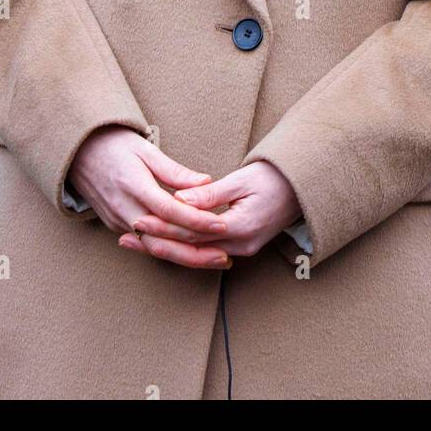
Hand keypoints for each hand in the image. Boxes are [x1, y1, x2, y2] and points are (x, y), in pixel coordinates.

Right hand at [68, 125, 232, 269]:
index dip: (196, 220)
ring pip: (154, 246)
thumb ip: (175, 172)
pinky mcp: (114, 225)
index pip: (170, 210)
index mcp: (134, 185)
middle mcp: (124, 209)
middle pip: (163, 239)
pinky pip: (144, 243)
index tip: (221, 224)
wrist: (78, 151)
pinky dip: (167, 249)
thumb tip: (206, 182)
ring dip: (184, 256)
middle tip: (224, 256)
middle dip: (195, 251)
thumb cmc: (115, 144)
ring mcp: (117, 220)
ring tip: (212, 259)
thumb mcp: (147, 150)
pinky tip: (188, 254)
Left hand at [122, 161, 301, 259]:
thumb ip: (210, 193)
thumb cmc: (274, 177)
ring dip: (166, 247)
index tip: (139, 220)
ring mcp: (243, 249)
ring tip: (137, 242)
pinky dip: (184, 246)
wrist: (303, 187)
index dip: (163, 226)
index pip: (192, 232)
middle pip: (190, 250)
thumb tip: (180, 198)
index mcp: (241, 226)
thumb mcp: (242, 179)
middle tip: (127, 237)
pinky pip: (206, 250)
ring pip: (196, 254)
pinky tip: (164, 241)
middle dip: (157, 243)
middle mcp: (241, 244)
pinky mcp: (241, 245)